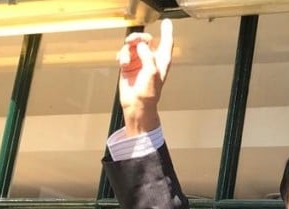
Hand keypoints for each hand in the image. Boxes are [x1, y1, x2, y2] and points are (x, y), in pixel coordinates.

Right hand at [116, 18, 173, 134]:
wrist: (136, 105)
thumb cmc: (148, 93)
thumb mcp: (152, 71)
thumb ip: (147, 55)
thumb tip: (140, 45)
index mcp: (161, 61)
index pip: (166, 42)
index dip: (166, 32)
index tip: (165, 23)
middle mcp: (151, 60)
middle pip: (146, 40)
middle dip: (139, 38)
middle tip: (133, 41)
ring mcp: (139, 62)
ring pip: (132, 46)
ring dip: (127, 50)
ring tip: (125, 60)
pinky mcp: (128, 66)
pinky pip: (124, 54)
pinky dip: (122, 56)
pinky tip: (122, 63)